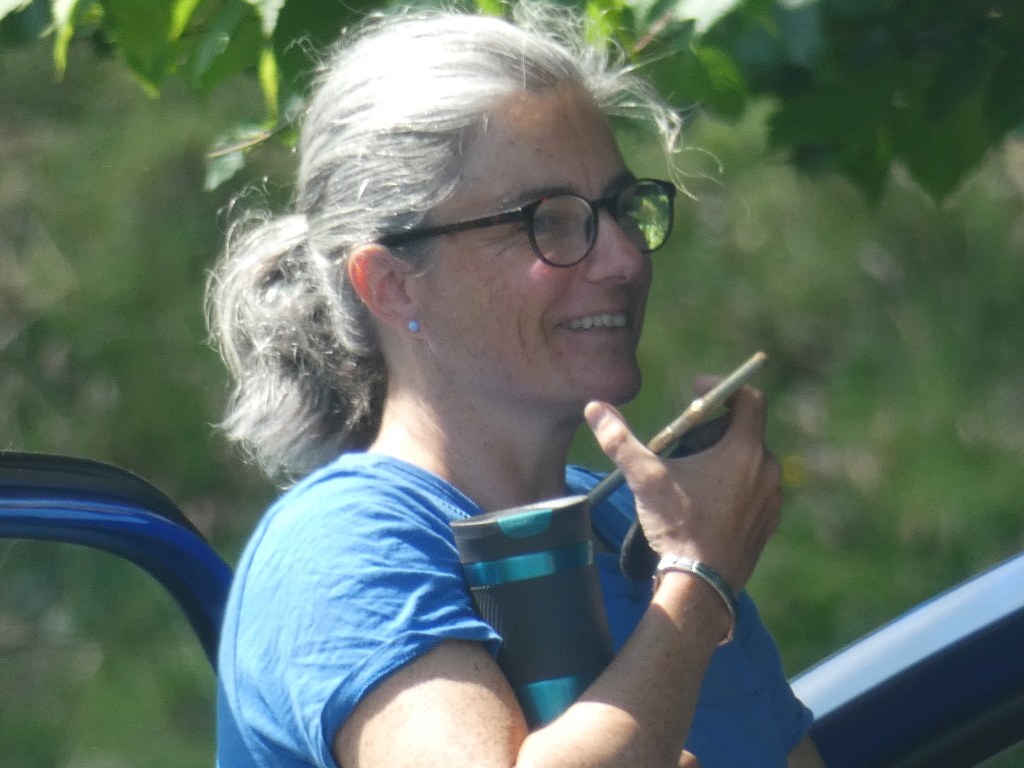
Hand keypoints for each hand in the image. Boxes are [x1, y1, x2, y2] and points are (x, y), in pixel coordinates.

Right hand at [584, 384, 781, 592]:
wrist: (700, 584)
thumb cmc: (676, 525)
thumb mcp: (645, 477)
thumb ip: (620, 439)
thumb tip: (596, 408)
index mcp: (743, 451)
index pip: (749, 399)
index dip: (723, 389)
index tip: (697, 393)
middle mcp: (767, 470)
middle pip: (743, 432)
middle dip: (711, 431)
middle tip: (682, 445)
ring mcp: (771, 499)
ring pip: (748, 463)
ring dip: (722, 460)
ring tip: (688, 478)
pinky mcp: (767, 523)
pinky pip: (753, 492)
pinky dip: (732, 488)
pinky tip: (702, 505)